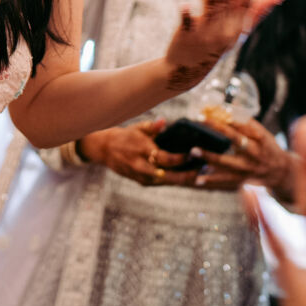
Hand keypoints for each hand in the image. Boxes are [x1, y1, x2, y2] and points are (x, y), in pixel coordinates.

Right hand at [78, 120, 192, 186]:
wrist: (105, 149)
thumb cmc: (126, 136)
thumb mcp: (137, 127)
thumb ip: (152, 126)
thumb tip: (164, 122)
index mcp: (141, 150)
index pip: (164, 158)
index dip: (179, 159)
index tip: (192, 154)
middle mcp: (141, 166)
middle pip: (166, 176)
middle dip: (185, 176)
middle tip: (200, 172)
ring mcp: (140, 176)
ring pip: (165, 182)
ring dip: (182, 180)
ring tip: (199, 176)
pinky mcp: (141, 182)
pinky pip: (161, 183)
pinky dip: (174, 181)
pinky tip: (187, 178)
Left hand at [161, 0, 286, 92]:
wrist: (189, 70)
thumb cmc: (218, 46)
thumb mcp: (241, 31)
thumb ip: (259, 10)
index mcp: (240, 21)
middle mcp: (226, 25)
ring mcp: (207, 31)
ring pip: (214, 3)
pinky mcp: (187, 35)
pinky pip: (188, 25)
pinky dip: (186, 16)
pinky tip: (184, 6)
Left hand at [199, 116, 295, 198]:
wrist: (282, 174)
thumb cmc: (268, 149)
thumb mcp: (263, 134)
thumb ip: (245, 123)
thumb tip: (225, 109)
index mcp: (262, 138)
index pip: (246, 124)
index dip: (230, 116)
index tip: (215, 109)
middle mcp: (256, 153)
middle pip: (237, 140)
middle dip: (219, 130)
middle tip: (201, 120)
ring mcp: (250, 169)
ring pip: (229, 163)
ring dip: (211, 157)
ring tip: (194, 151)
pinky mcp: (244, 181)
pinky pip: (226, 181)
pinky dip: (212, 180)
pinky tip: (198, 179)